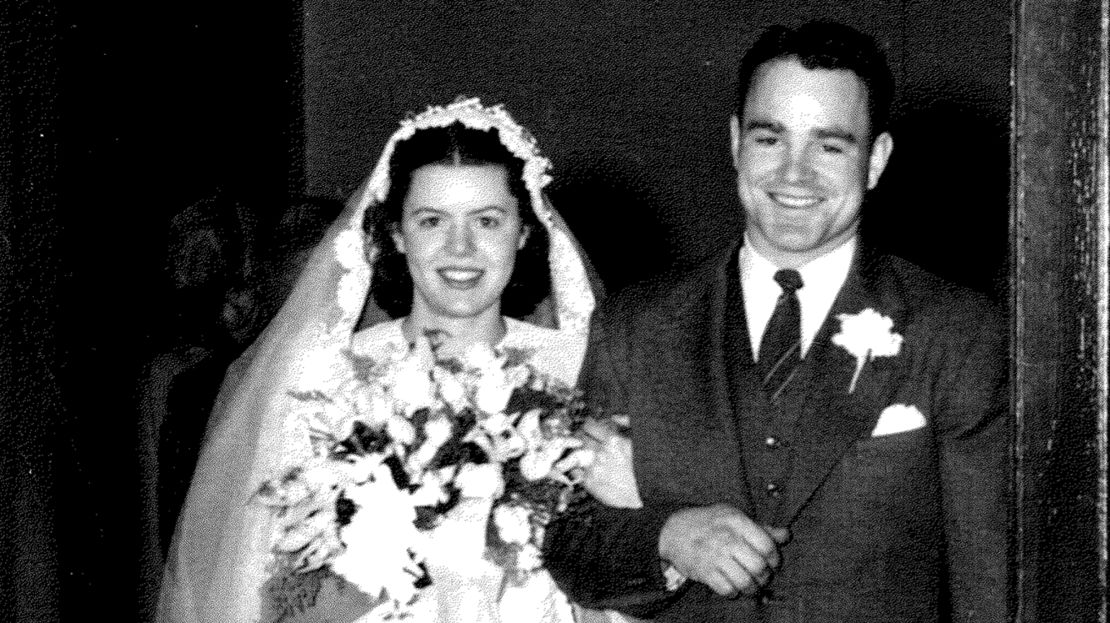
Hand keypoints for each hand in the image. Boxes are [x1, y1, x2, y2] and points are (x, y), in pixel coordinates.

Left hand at [578, 418, 642, 507]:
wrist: (644, 493)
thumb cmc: (645, 467)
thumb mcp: (639, 441)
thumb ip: (627, 424)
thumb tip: (614, 418)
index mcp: (614, 441)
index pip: (590, 426)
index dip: (589, 425)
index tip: (589, 427)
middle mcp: (601, 453)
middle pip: (580, 437)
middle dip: (581, 436)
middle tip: (583, 438)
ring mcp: (594, 468)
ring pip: (575, 452)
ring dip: (577, 450)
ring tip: (582, 452)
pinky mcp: (590, 482)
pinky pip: (575, 469)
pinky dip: (576, 466)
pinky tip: (583, 467)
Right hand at [658, 504, 789, 597]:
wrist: (673, 530)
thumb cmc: (710, 523)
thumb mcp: (734, 518)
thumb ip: (760, 528)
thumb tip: (786, 535)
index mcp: (737, 522)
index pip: (767, 545)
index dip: (774, 558)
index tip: (772, 563)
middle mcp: (726, 538)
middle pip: (758, 566)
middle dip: (764, 576)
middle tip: (762, 577)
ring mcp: (714, 556)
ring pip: (745, 582)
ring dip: (752, 589)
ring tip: (751, 587)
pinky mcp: (704, 572)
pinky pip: (727, 590)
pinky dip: (733, 592)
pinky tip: (733, 587)